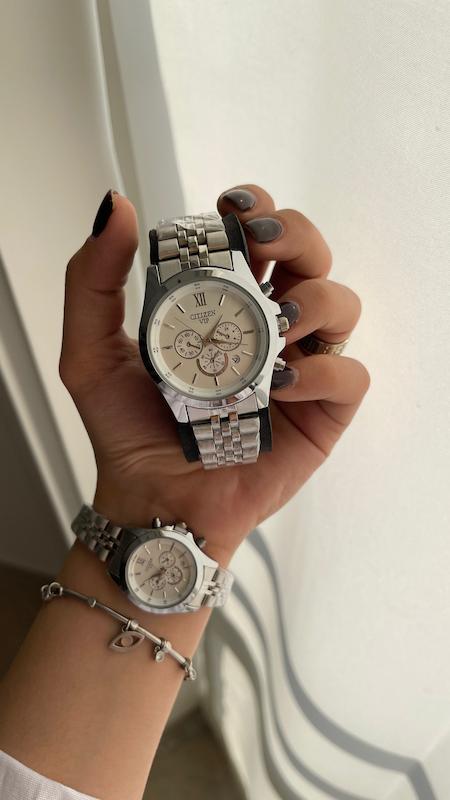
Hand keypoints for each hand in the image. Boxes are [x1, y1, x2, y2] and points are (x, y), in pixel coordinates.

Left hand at [59, 185, 368, 566]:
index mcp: (225, 305)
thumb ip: (93, 281)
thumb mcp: (91, 353)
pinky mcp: (321, 412)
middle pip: (310, 256)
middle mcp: (268, 327)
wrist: (153, 500)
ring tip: (276, 326)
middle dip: (297, 234)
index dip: (256, 210)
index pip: (258, 238)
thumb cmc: (127, 432)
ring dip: (317, 300)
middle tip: (264, 244)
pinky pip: (349, 375)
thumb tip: (116, 209)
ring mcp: (300, 367)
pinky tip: (282, 385)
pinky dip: (322, 371)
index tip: (232, 210)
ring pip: (342, 304)